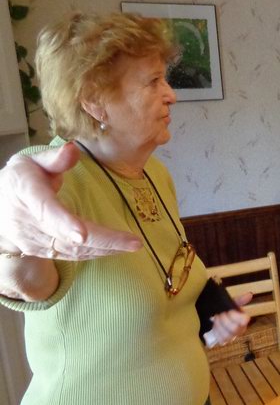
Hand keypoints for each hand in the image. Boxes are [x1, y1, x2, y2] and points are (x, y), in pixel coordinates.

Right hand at [0, 142, 141, 259]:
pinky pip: (71, 256)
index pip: (45, 210)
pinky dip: (95, 253)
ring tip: (132, 245)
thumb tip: (73, 149)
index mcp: (26, 193)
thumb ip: (53, 158)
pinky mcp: (42, 252)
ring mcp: (35, 241)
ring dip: (105, 249)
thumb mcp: (30, 162)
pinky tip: (116, 249)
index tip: (82, 234)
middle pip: (67, 236)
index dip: (64, 223)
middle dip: (103, 241)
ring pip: (73, 250)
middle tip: (134, 242)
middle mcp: (29, 222)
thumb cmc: (19, 180)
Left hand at [203, 292, 251, 347]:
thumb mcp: (232, 304)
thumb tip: (250, 294)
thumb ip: (240, 299)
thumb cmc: (226, 311)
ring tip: (216, 319)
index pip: (244, 320)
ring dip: (219, 325)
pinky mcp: (224, 341)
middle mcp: (240, 330)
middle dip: (225, 320)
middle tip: (220, 314)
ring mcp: (232, 337)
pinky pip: (221, 339)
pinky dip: (216, 331)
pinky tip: (215, 326)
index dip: (235, 316)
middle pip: (234, 328)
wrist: (216, 317)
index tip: (229, 311)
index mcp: (244, 320)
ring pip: (227, 335)